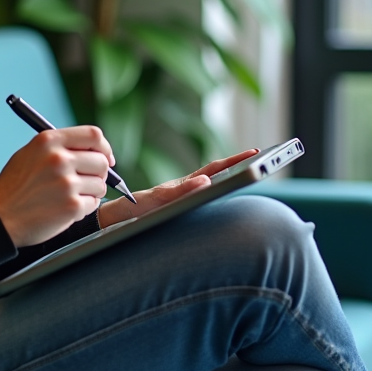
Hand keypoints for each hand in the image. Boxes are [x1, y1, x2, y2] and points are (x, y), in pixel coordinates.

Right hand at [0, 126, 113, 246]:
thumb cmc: (14, 187)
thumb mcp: (31, 153)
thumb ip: (59, 147)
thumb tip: (93, 151)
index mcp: (49, 141)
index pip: (93, 135)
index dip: (104, 148)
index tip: (106, 158)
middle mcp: (59, 159)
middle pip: (101, 161)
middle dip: (99, 174)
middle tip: (88, 182)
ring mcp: (66, 183)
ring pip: (100, 185)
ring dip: (91, 192)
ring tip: (70, 197)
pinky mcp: (71, 206)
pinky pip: (93, 204)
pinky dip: (84, 208)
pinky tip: (66, 209)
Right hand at [98, 148, 258, 228]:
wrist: (115, 217)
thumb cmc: (143, 214)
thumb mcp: (172, 207)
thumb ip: (189, 199)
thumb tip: (211, 194)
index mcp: (186, 187)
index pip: (214, 171)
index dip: (234, 162)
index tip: (255, 154)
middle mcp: (180, 185)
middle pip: (211, 169)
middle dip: (234, 161)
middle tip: (256, 153)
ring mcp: (169, 190)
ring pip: (197, 178)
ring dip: (219, 171)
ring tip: (239, 165)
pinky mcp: (156, 198)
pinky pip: (176, 192)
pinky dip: (190, 186)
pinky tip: (205, 182)